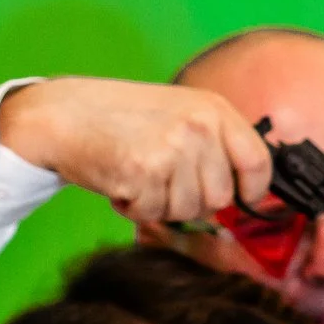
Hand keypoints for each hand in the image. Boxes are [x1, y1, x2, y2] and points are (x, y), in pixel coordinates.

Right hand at [0, 77, 271, 221]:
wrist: (64, 114)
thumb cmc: (120, 118)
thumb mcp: (180, 114)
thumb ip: (214, 146)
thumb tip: (244, 196)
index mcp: (213, 108)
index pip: (258, 162)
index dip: (252, 191)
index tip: (241, 199)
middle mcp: (199, 127)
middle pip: (220, 198)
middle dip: (193, 201)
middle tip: (162, 181)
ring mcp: (173, 149)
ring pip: (188, 211)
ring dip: (161, 205)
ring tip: (139, 175)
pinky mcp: (145, 172)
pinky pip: (154, 214)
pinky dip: (135, 207)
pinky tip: (121, 181)